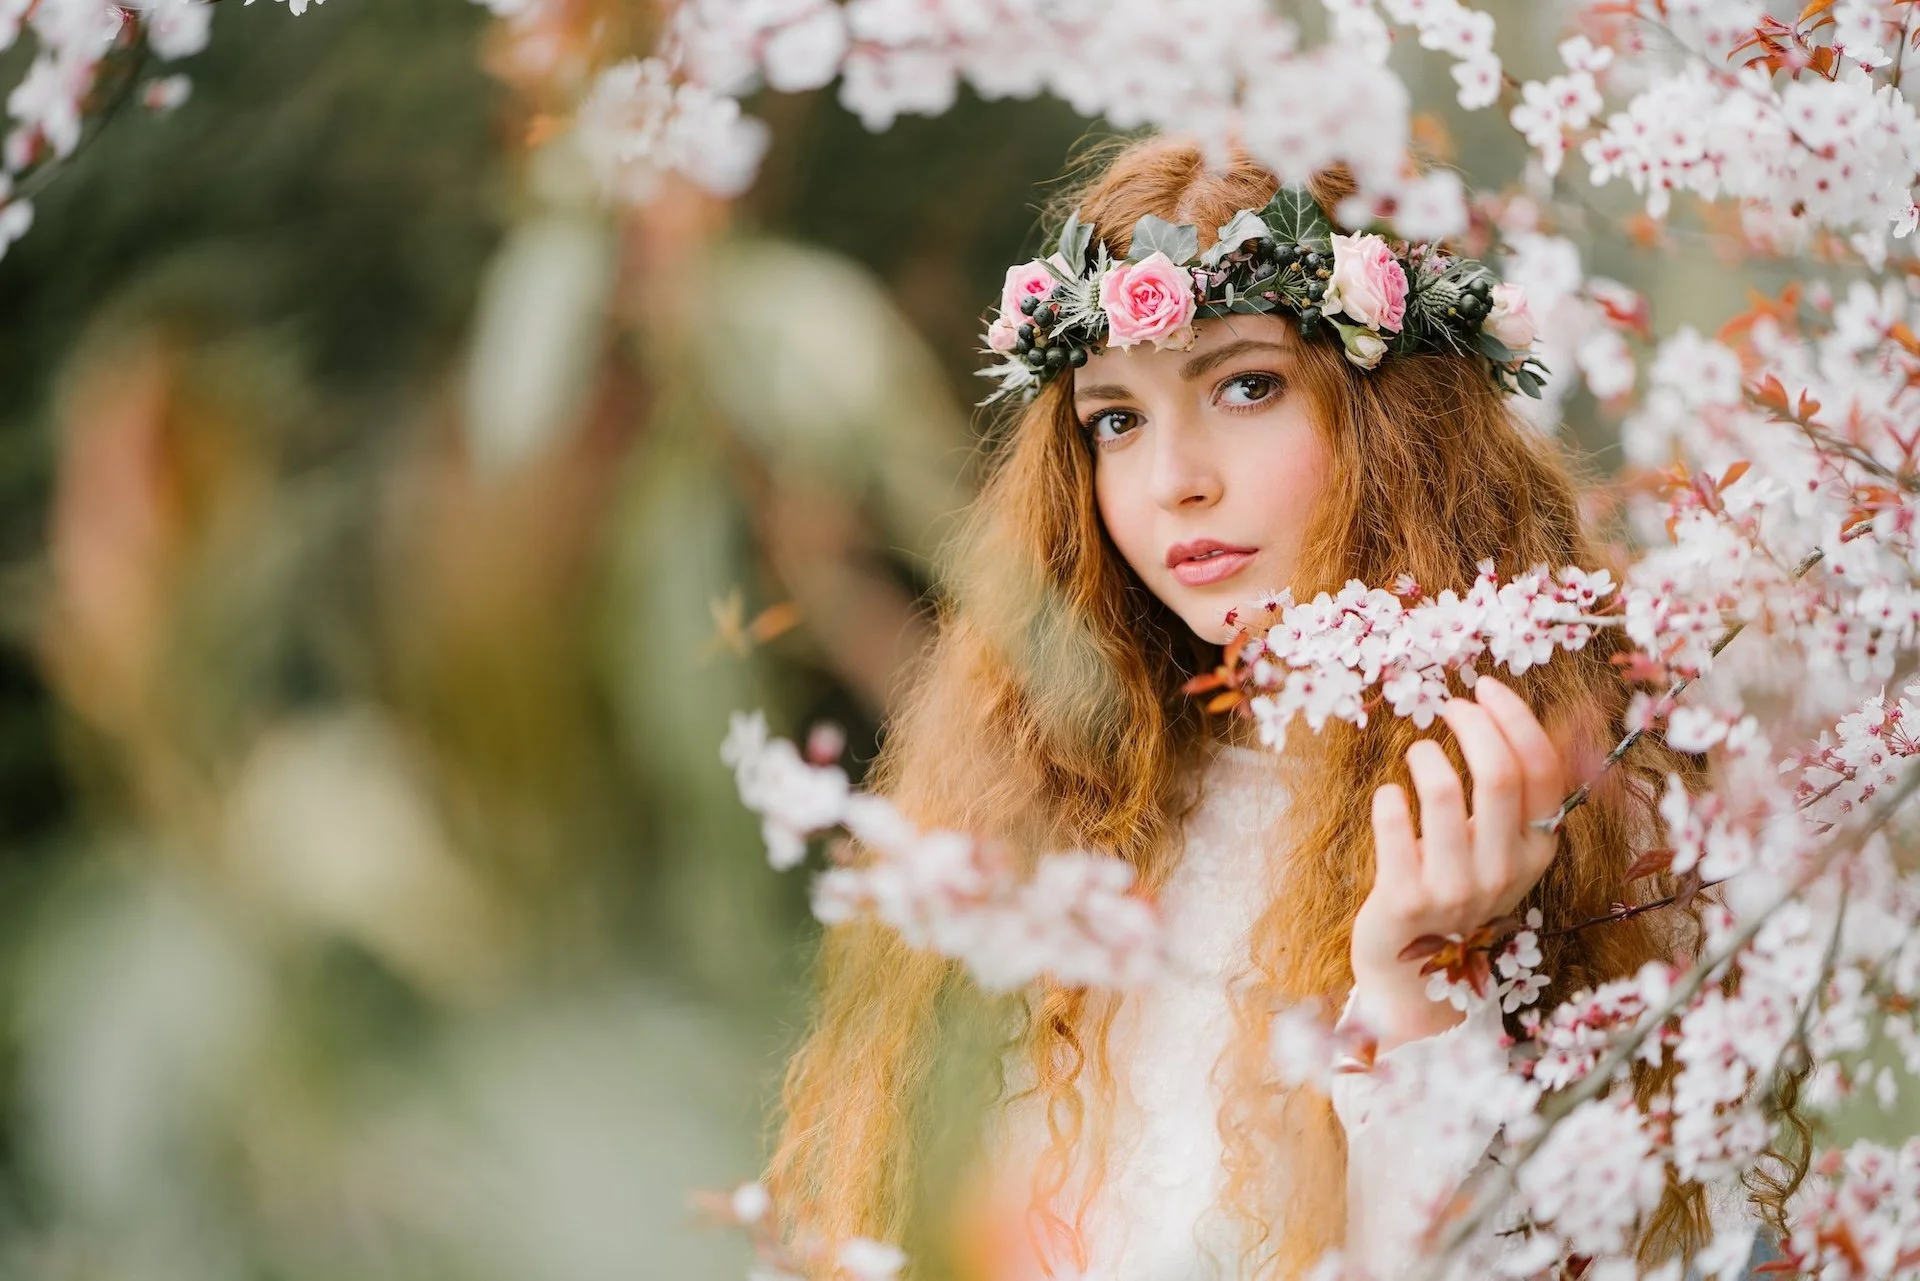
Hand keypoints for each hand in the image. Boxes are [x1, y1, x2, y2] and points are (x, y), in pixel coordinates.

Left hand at [1348, 676, 1567, 1049]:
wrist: (1414, 971)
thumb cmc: (1453, 889)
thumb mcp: (1498, 849)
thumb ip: (1510, 795)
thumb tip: (1510, 713)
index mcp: (1537, 849)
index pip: (1542, 770)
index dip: (1515, 718)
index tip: (1485, 688)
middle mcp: (1504, 870)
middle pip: (1500, 773)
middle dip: (1473, 723)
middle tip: (1450, 706)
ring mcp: (1455, 887)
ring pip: (1445, 791)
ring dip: (1426, 755)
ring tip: (1418, 752)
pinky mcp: (1405, 898)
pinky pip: (1394, 824)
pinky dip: (1388, 797)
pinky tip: (1389, 796)